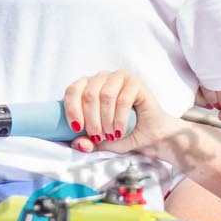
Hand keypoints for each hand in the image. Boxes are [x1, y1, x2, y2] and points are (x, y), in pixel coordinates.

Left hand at [61, 69, 177, 155]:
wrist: (149, 135)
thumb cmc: (122, 134)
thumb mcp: (100, 142)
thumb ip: (87, 142)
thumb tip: (78, 144)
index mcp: (87, 87)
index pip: (72, 91)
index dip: (72, 110)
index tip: (77, 128)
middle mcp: (101, 78)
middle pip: (88, 95)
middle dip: (92, 121)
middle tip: (99, 137)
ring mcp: (118, 77)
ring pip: (105, 95)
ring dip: (106, 120)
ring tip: (111, 134)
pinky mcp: (134, 81)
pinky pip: (122, 99)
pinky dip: (119, 119)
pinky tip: (120, 130)